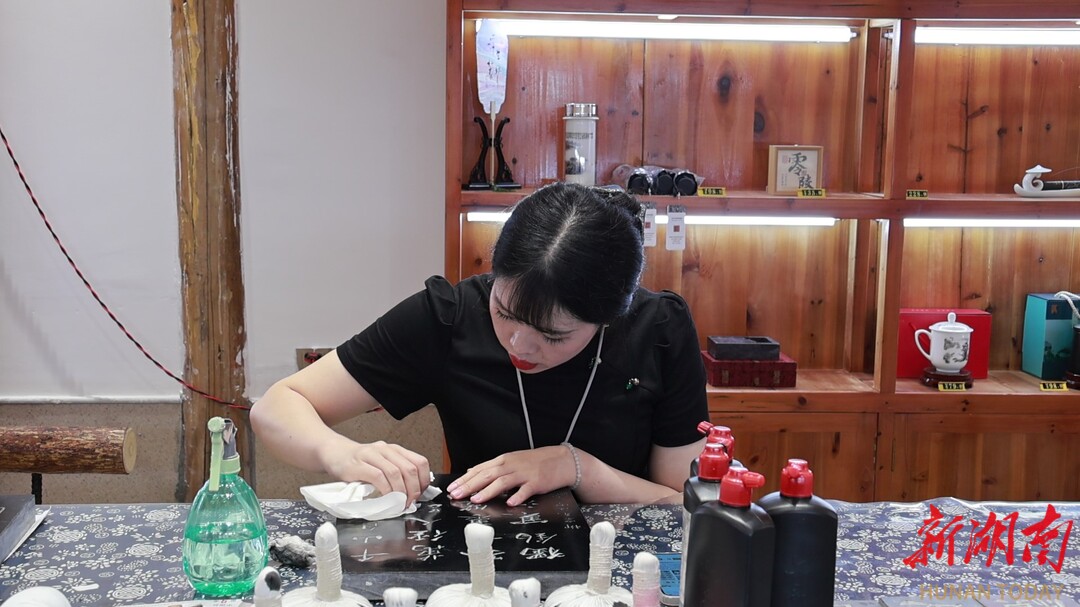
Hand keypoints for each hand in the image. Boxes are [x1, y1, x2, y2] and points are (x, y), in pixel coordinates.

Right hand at [318, 438, 430, 505]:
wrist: (334, 453)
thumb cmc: (359, 462)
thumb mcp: (382, 463)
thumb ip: (396, 473)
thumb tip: (412, 493)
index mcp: (395, 450)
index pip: (419, 462)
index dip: (424, 480)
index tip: (421, 494)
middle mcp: (385, 449)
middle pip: (409, 469)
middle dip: (413, 489)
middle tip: (410, 502)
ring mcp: (371, 455)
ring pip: (395, 473)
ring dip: (400, 492)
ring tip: (399, 503)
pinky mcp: (358, 465)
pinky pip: (378, 477)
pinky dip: (385, 490)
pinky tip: (385, 497)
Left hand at [446, 445, 573, 506]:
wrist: (561, 460)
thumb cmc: (535, 462)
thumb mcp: (511, 460)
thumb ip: (492, 467)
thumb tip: (471, 471)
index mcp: (503, 460)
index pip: (480, 469)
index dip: (465, 479)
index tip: (452, 488)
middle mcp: (511, 465)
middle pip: (487, 475)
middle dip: (470, 485)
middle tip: (456, 495)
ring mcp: (524, 473)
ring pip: (503, 481)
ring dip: (488, 490)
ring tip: (476, 499)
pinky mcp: (537, 482)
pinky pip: (525, 490)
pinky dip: (517, 496)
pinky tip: (510, 503)